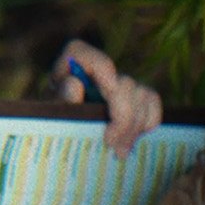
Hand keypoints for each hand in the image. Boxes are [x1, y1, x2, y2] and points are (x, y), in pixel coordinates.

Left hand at [52, 39, 162, 158]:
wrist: (64, 141)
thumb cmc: (55, 126)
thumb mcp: (52, 116)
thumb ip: (61, 101)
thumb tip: (75, 86)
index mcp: (68, 69)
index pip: (81, 52)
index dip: (101, 66)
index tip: (109, 89)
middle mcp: (96, 71)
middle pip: (123, 82)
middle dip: (123, 116)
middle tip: (111, 143)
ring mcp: (118, 83)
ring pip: (142, 93)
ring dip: (135, 125)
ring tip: (120, 152)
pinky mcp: (135, 97)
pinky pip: (152, 101)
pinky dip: (148, 121)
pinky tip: (135, 139)